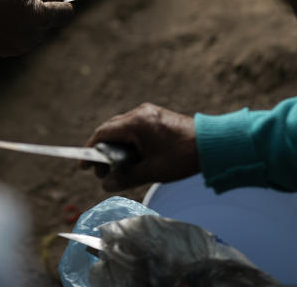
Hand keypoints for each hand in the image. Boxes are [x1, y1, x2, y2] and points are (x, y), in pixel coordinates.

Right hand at [0, 0, 73, 56]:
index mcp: (41, 17)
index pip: (66, 14)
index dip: (66, 5)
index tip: (62, 0)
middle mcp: (35, 35)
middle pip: (51, 24)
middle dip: (45, 13)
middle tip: (29, 2)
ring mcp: (23, 45)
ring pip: (37, 33)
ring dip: (32, 23)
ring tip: (13, 12)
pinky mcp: (11, 51)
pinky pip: (23, 41)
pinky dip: (19, 32)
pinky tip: (5, 23)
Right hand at [81, 103, 198, 191]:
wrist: (212, 144)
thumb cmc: (182, 157)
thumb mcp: (151, 171)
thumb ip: (125, 177)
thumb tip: (106, 184)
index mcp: (135, 123)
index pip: (103, 133)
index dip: (91, 150)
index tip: (84, 166)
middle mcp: (140, 113)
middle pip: (111, 129)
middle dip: (104, 151)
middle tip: (102, 172)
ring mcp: (149, 113)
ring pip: (123, 129)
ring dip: (117, 148)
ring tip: (118, 168)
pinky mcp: (157, 117)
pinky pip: (135, 128)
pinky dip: (129, 142)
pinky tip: (133, 158)